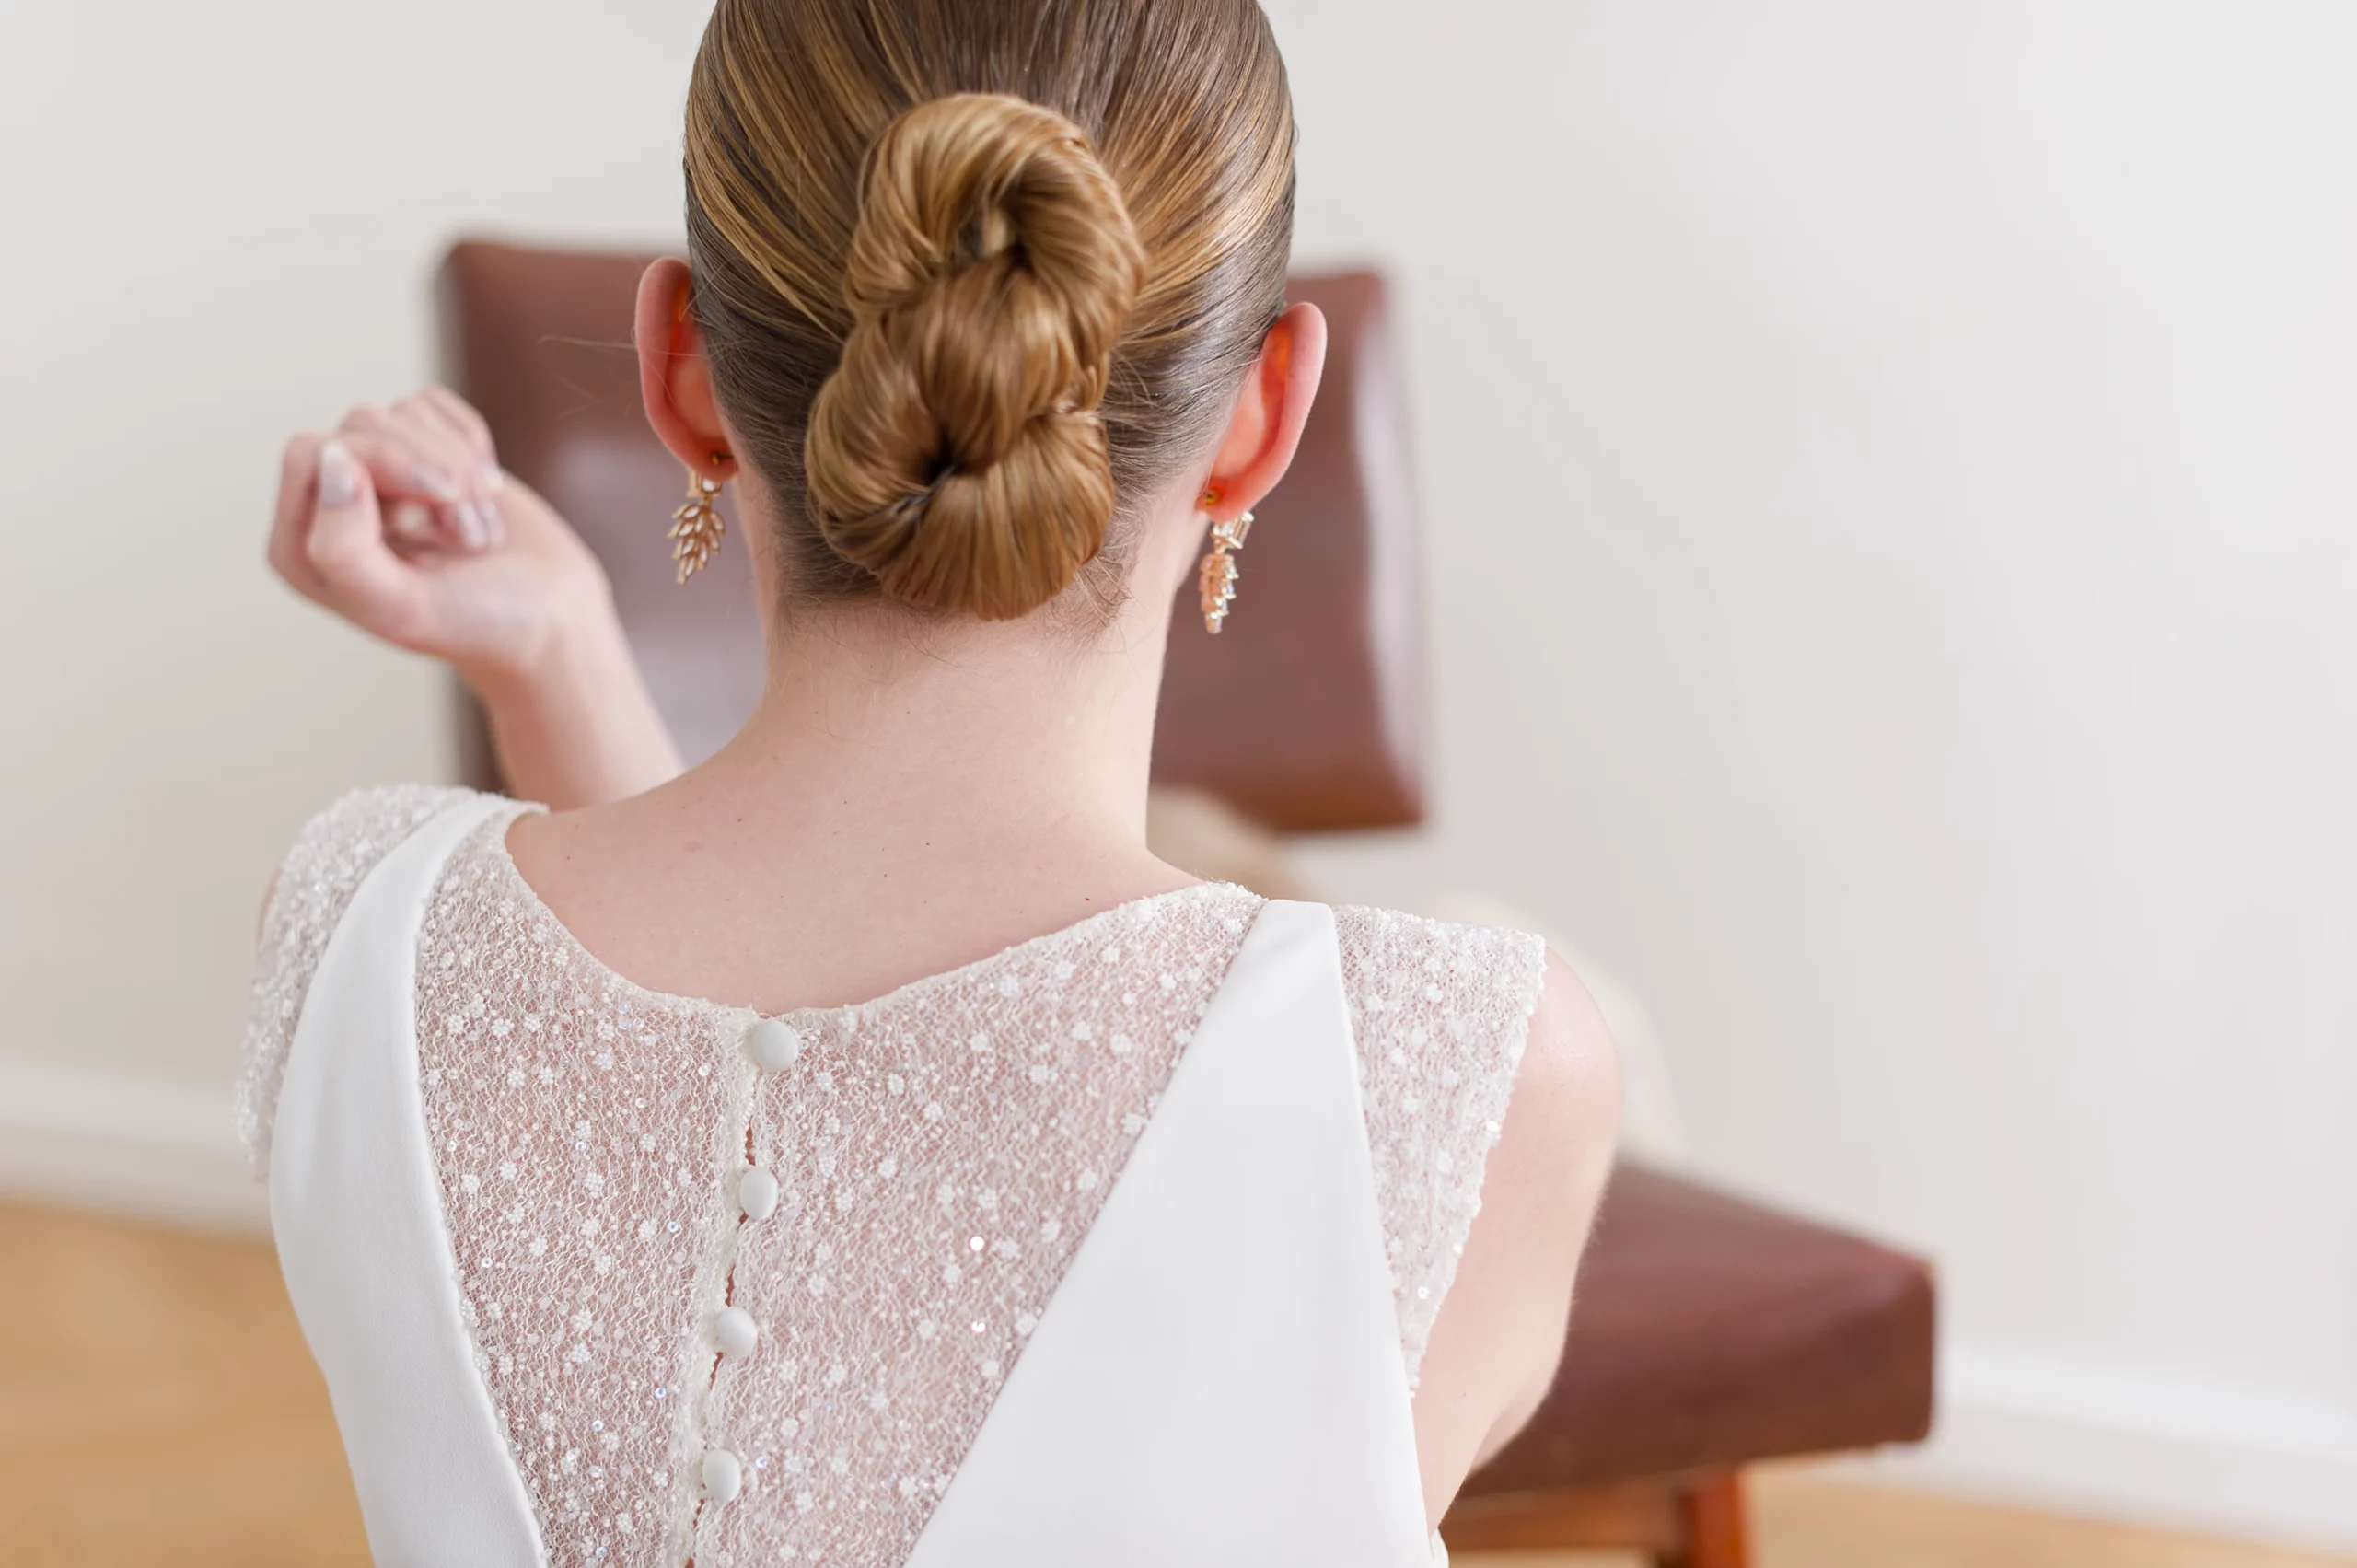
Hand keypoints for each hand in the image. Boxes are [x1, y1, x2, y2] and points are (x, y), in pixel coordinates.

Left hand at [266, 387, 615, 693]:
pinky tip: (485, 494)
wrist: (552, 616)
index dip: (381, 460)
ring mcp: (379, 477)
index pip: (312, 452)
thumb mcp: (402, 606)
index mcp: (302, 549)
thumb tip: (332, 457)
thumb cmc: (477, 622)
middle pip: (362, 425)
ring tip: (477, 529)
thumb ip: (341, 548)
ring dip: (461, 470)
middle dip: (431, 470)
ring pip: (402, 415)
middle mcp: (331, 506)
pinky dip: (473, 442)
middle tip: (468, 531)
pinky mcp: (424, 452)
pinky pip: (433, 406)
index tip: (441, 498)